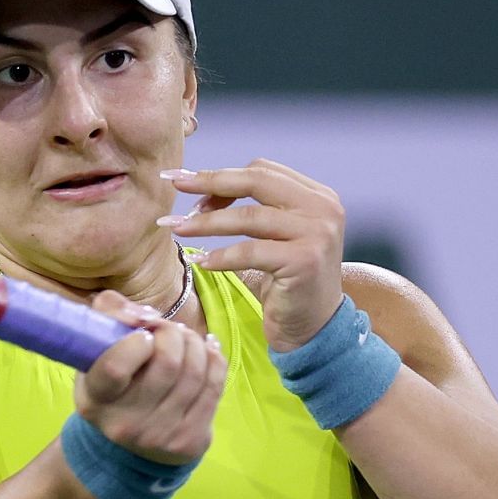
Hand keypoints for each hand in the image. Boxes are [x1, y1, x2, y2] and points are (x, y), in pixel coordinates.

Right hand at [73, 292, 226, 465]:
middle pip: (168, 362)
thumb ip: (110, 313)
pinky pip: (214, 385)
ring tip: (185, 338)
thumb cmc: (114, 382)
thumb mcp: (96, 349)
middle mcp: (125, 424)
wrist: (130, 440)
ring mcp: (160, 437)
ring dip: (195, 342)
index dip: (136, 341)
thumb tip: (144, 314)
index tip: (143, 334)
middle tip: (168, 329)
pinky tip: (206, 349)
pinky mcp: (190, 441)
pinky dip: (214, 358)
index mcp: (95, 400)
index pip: (116, 367)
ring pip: (195, 371)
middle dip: (173, 332)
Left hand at [160, 161, 344, 351]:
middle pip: (256, 181)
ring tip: (177, 227)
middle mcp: (323, 209)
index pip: (263, 170)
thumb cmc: (287, 282)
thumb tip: (203, 190)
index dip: (222, 175)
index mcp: (316, 196)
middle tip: (175, 184)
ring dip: (207, 222)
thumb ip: (256, 208)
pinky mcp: (304, 262)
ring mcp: (317, 234)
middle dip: (210, 181)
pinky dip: (221, 256)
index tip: (187, 182)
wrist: (316, 328)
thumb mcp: (277, 236)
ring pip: (248, 217)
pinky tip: (202, 262)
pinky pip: (250, 252)